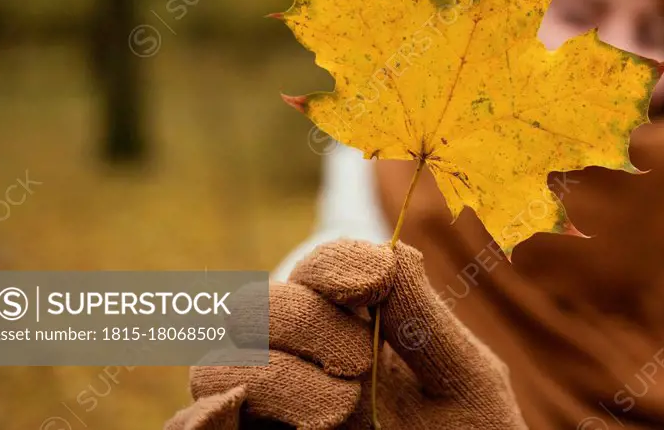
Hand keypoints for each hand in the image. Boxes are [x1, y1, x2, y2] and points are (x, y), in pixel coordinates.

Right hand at [165, 240, 526, 428]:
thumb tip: (392, 250)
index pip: (319, 268)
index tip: (375, 279)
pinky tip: (225, 415)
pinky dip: (199, 423)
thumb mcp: (465, 380)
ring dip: (276, 376)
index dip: (336, 262)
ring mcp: (272, 408)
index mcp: (355, 324)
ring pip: (222, 367)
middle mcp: (303, 358)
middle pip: (261, 307)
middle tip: (362, 364)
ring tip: (341, 409)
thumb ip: (425, 321)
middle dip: (309, 323)